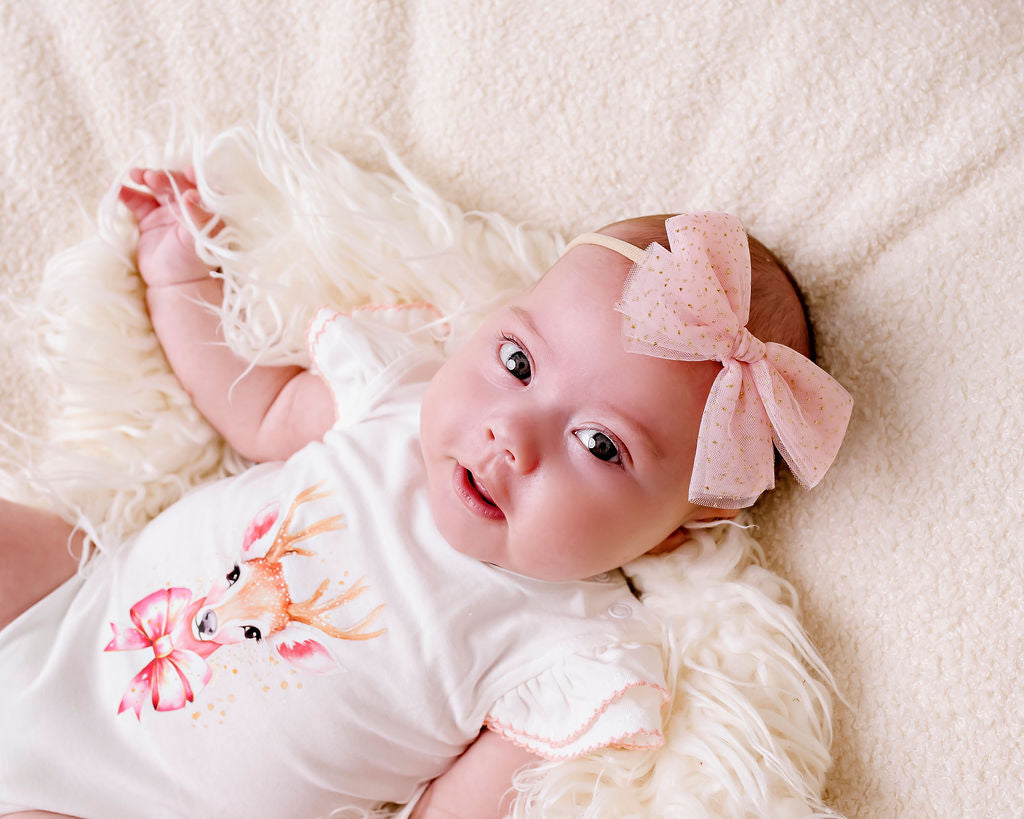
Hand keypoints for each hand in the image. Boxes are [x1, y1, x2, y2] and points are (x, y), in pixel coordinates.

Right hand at [118, 168, 219, 287]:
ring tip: (136, 175)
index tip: (188, 172)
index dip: (195, 178)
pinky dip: (128, 194)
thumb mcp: (199, 240)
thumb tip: (191, 194)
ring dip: (146, 178)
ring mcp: (168, 211)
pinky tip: (118, 189)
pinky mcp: (149, 218)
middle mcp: (188, 207)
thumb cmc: (194, 263)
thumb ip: (198, 217)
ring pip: (157, 187)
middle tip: (152, 177)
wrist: (175, 284)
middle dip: (165, 177)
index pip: (202, 187)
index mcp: (206, 210)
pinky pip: (138, 201)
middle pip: (176, 183)